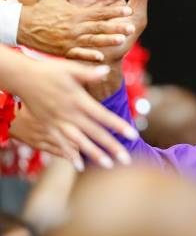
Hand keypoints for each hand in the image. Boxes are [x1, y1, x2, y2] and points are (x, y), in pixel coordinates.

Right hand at [0, 47, 138, 169]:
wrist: (22, 79)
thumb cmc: (48, 71)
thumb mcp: (69, 68)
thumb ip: (89, 73)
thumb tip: (107, 70)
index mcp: (79, 100)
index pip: (103, 116)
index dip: (119, 126)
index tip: (134, 135)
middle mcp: (70, 114)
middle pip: (95, 133)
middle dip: (111, 146)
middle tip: (126, 160)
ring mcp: (58, 123)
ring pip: (79, 142)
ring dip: (94, 154)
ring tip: (109, 166)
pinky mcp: (48, 128)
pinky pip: (61, 144)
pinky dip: (70, 155)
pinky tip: (80, 166)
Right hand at [18, 0, 135, 61]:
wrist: (25, 28)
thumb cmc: (44, 10)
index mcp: (77, 13)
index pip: (100, 12)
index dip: (115, 11)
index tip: (128, 10)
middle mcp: (76, 26)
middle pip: (100, 26)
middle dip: (116, 27)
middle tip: (131, 28)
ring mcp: (71, 40)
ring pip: (92, 40)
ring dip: (106, 41)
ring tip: (120, 41)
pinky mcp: (65, 51)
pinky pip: (78, 54)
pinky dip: (89, 56)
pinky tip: (100, 57)